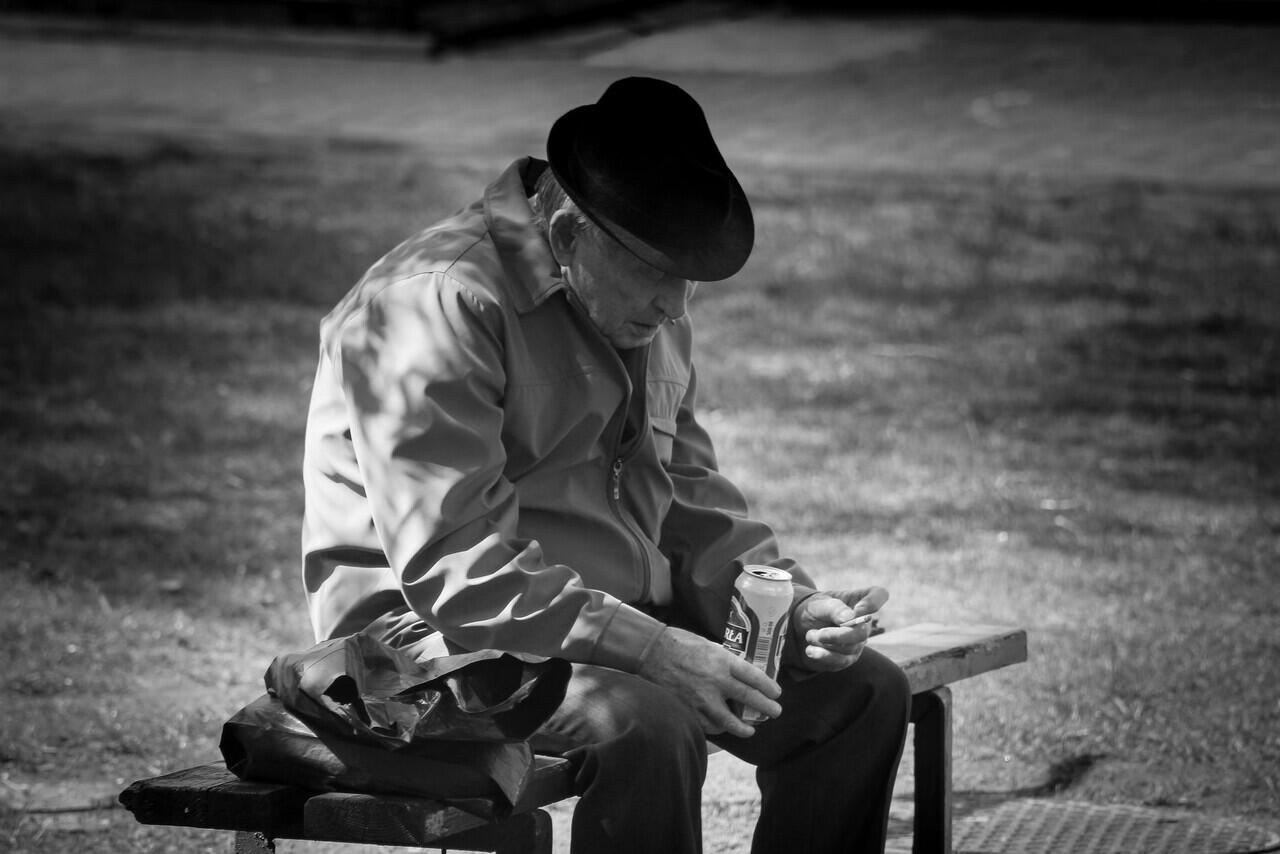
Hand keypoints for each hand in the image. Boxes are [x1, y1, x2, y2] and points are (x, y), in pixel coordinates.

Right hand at [637, 627, 782, 737]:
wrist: (651, 652)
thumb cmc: (680, 643)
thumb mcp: (709, 645)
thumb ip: (726, 660)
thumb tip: (741, 672)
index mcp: (723, 661)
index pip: (754, 677)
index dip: (768, 687)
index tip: (776, 693)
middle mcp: (716, 681)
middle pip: (749, 699)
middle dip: (766, 708)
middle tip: (775, 712)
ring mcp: (702, 699)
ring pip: (730, 721)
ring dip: (744, 727)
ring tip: (751, 730)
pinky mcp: (689, 710)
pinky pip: (709, 726)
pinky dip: (718, 729)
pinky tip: (723, 728)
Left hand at [787, 587, 888, 671]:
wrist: (802, 626)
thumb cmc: (815, 610)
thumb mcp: (819, 604)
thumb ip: (834, 608)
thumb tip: (850, 617)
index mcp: (859, 600)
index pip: (879, 595)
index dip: (873, 602)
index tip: (858, 609)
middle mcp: (864, 622)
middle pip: (862, 633)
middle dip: (838, 635)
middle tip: (819, 634)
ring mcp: (858, 642)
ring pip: (848, 649)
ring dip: (824, 643)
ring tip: (810, 635)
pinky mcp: (848, 658)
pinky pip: (840, 661)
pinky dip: (823, 656)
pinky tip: (810, 650)